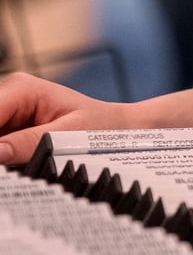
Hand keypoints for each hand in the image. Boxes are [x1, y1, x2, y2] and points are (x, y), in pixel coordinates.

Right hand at [0, 72, 133, 166]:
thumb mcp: (68, 137)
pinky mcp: (7, 126)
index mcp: (21, 88)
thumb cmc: (101, 126)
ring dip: (1, 153)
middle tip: (10, 167)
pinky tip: (14, 165)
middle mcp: (8, 94)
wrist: (119, 126)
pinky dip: (3, 157)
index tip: (1, 156)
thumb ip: (29, 144)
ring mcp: (5, 110)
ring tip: (19, 162)